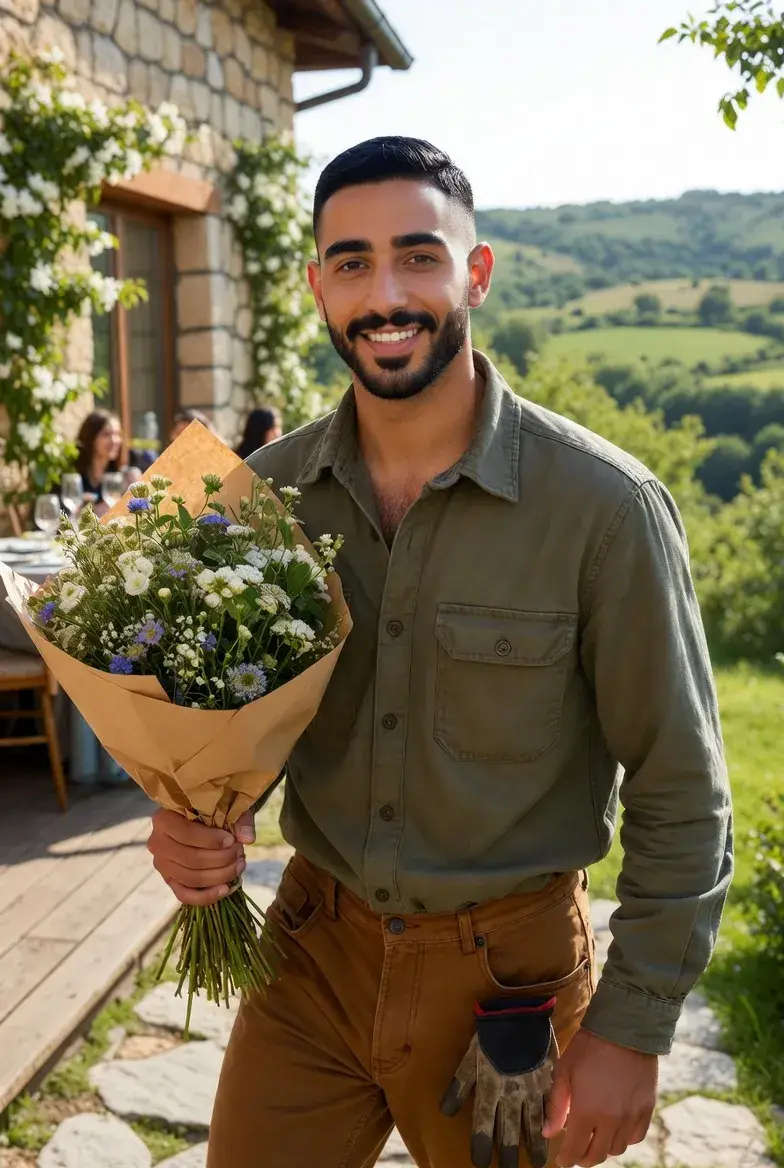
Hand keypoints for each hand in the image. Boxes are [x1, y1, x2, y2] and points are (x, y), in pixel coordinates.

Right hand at [147, 808, 255, 905]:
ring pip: (191, 878)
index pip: (187, 834)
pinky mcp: (170, 881)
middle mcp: (156, 843)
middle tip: (240, 853)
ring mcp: (162, 865)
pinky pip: (185, 895)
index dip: (212, 841)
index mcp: (163, 820)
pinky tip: (226, 889)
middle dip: (221, 859)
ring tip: (239, 866)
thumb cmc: (211, 810)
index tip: (232, 840)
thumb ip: (239, 819)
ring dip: (220, 875)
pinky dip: (207, 896)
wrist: (199, 818)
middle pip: (191, 859)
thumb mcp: (226, 807)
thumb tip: (247, 838)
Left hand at [542, 1029, 656, 1166]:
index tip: (562, 1159)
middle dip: (583, 1158)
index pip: (574, 1149)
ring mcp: (631, 1116)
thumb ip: (556, 1105)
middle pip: (597, 1155)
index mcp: (586, 1111)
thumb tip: (548, 1133)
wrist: (624, 1029)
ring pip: (617, 1149)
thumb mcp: (564, 1071)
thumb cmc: (589, 1046)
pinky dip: (624, 1139)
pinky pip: (636, 1137)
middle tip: (577, 1152)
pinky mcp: (646, 1109)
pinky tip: (616, 1129)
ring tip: (595, 1136)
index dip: (566, 1159)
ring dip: (603, 1148)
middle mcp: (610, 1120)